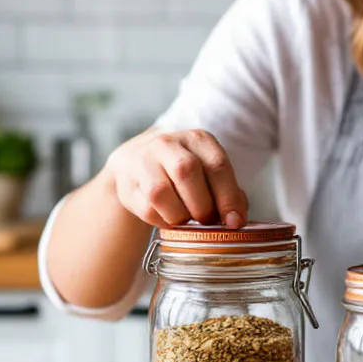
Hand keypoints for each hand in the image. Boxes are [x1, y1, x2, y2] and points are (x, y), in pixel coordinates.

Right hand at [104, 129, 247, 228]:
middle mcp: (167, 144)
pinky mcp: (127, 184)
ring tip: (189, 222)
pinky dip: (164, 222)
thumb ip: (228, 193)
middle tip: (208, 222)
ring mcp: (143, 161)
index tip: (234, 222)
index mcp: (197, 139)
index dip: (228, 198)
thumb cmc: (185, 172)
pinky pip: (147, 209)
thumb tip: (235, 220)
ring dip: (180, 215)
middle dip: (202, 206)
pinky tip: (171, 220)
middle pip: (186, 172)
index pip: (216, 165)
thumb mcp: (209, 172)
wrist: (138, 162)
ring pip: (160, 192)